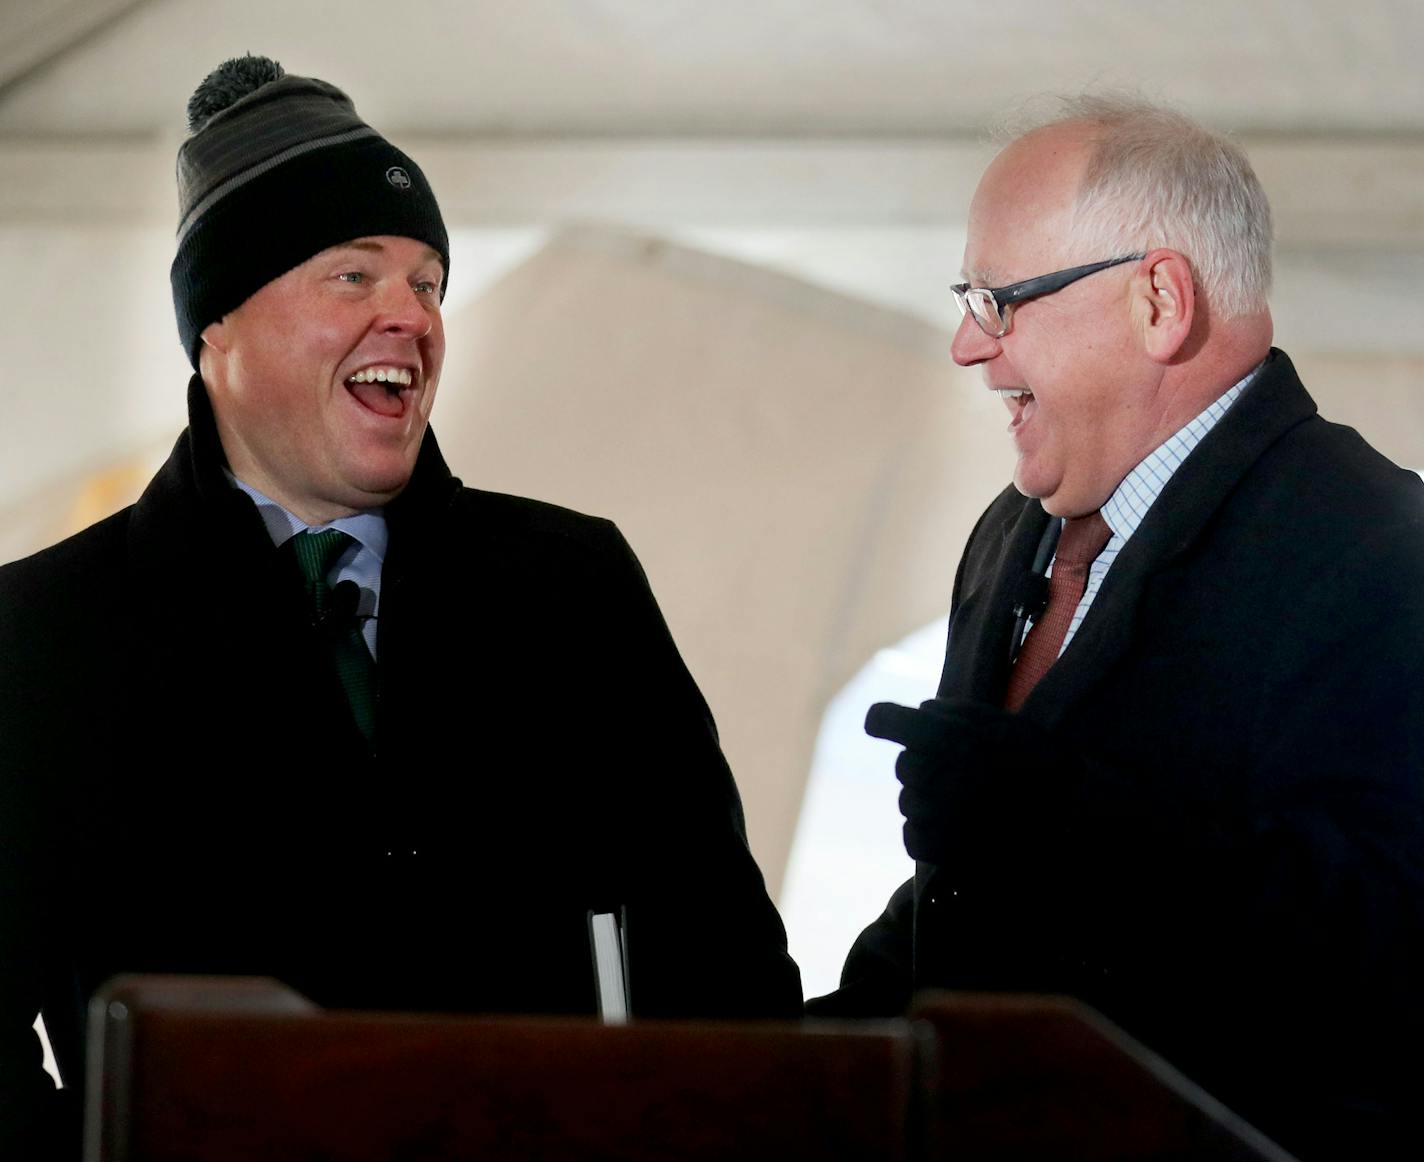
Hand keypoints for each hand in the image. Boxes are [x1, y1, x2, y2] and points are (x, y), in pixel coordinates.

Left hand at [864, 698, 1065, 864]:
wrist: (1069, 820)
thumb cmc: (1036, 764)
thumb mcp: (1001, 723)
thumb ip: (954, 714)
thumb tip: (920, 712)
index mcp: (941, 735)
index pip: (881, 719)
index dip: (883, 721)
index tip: (881, 725)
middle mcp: (929, 772)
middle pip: (903, 765)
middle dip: (925, 765)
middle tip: (963, 773)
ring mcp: (931, 813)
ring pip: (907, 801)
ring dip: (929, 801)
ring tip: (971, 805)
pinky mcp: (935, 849)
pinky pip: (911, 835)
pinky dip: (929, 833)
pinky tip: (961, 829)